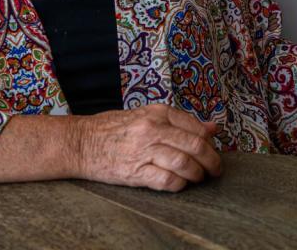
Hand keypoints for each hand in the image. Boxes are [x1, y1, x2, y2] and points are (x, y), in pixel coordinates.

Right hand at [71, 104, 220, 191]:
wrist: (81, 142)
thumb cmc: (113, 129)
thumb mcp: (147, 115)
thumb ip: (180, 121)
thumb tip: (212, 128)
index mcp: (157, 113)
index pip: (195, 127)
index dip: (209, 142)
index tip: (213, 150)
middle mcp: (152, 129)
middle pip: (194, 145)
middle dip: (211, 160)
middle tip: (215, 169)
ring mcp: (143, 151)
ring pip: (184, 163)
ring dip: (197, 174)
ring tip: (198, 177)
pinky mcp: (135, 172)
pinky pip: (166, 181)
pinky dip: (179, 184)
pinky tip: (180, 184)